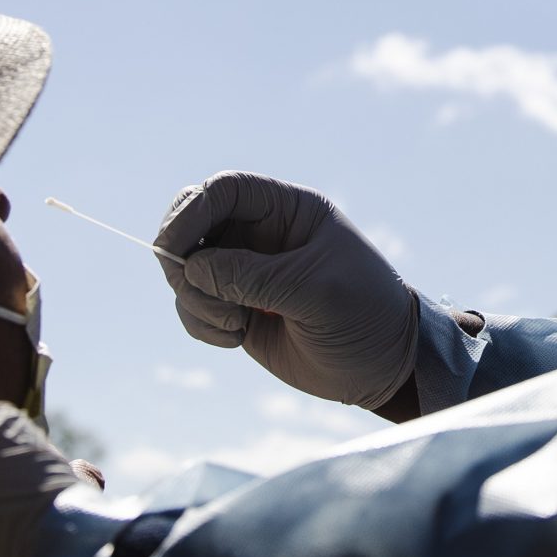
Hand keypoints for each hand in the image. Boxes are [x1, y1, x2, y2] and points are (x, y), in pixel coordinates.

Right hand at [156, 170, 417, 408]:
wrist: (383, 366)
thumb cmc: (365, 315)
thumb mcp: (316, 291)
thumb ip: (254, 277)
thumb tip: (191, 268)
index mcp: (288, 210)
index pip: (225, 190)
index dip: (191, 210)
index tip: (172, 247)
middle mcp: (261, 234)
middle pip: (194, 223)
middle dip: (181, 256)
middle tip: (190, 287)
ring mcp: (245, 271)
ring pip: (186, 269)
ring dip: (195, 299)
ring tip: (236, 324)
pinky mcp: (236, 308)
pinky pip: (192, 305)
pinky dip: (199, 323)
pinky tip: (236, 338)